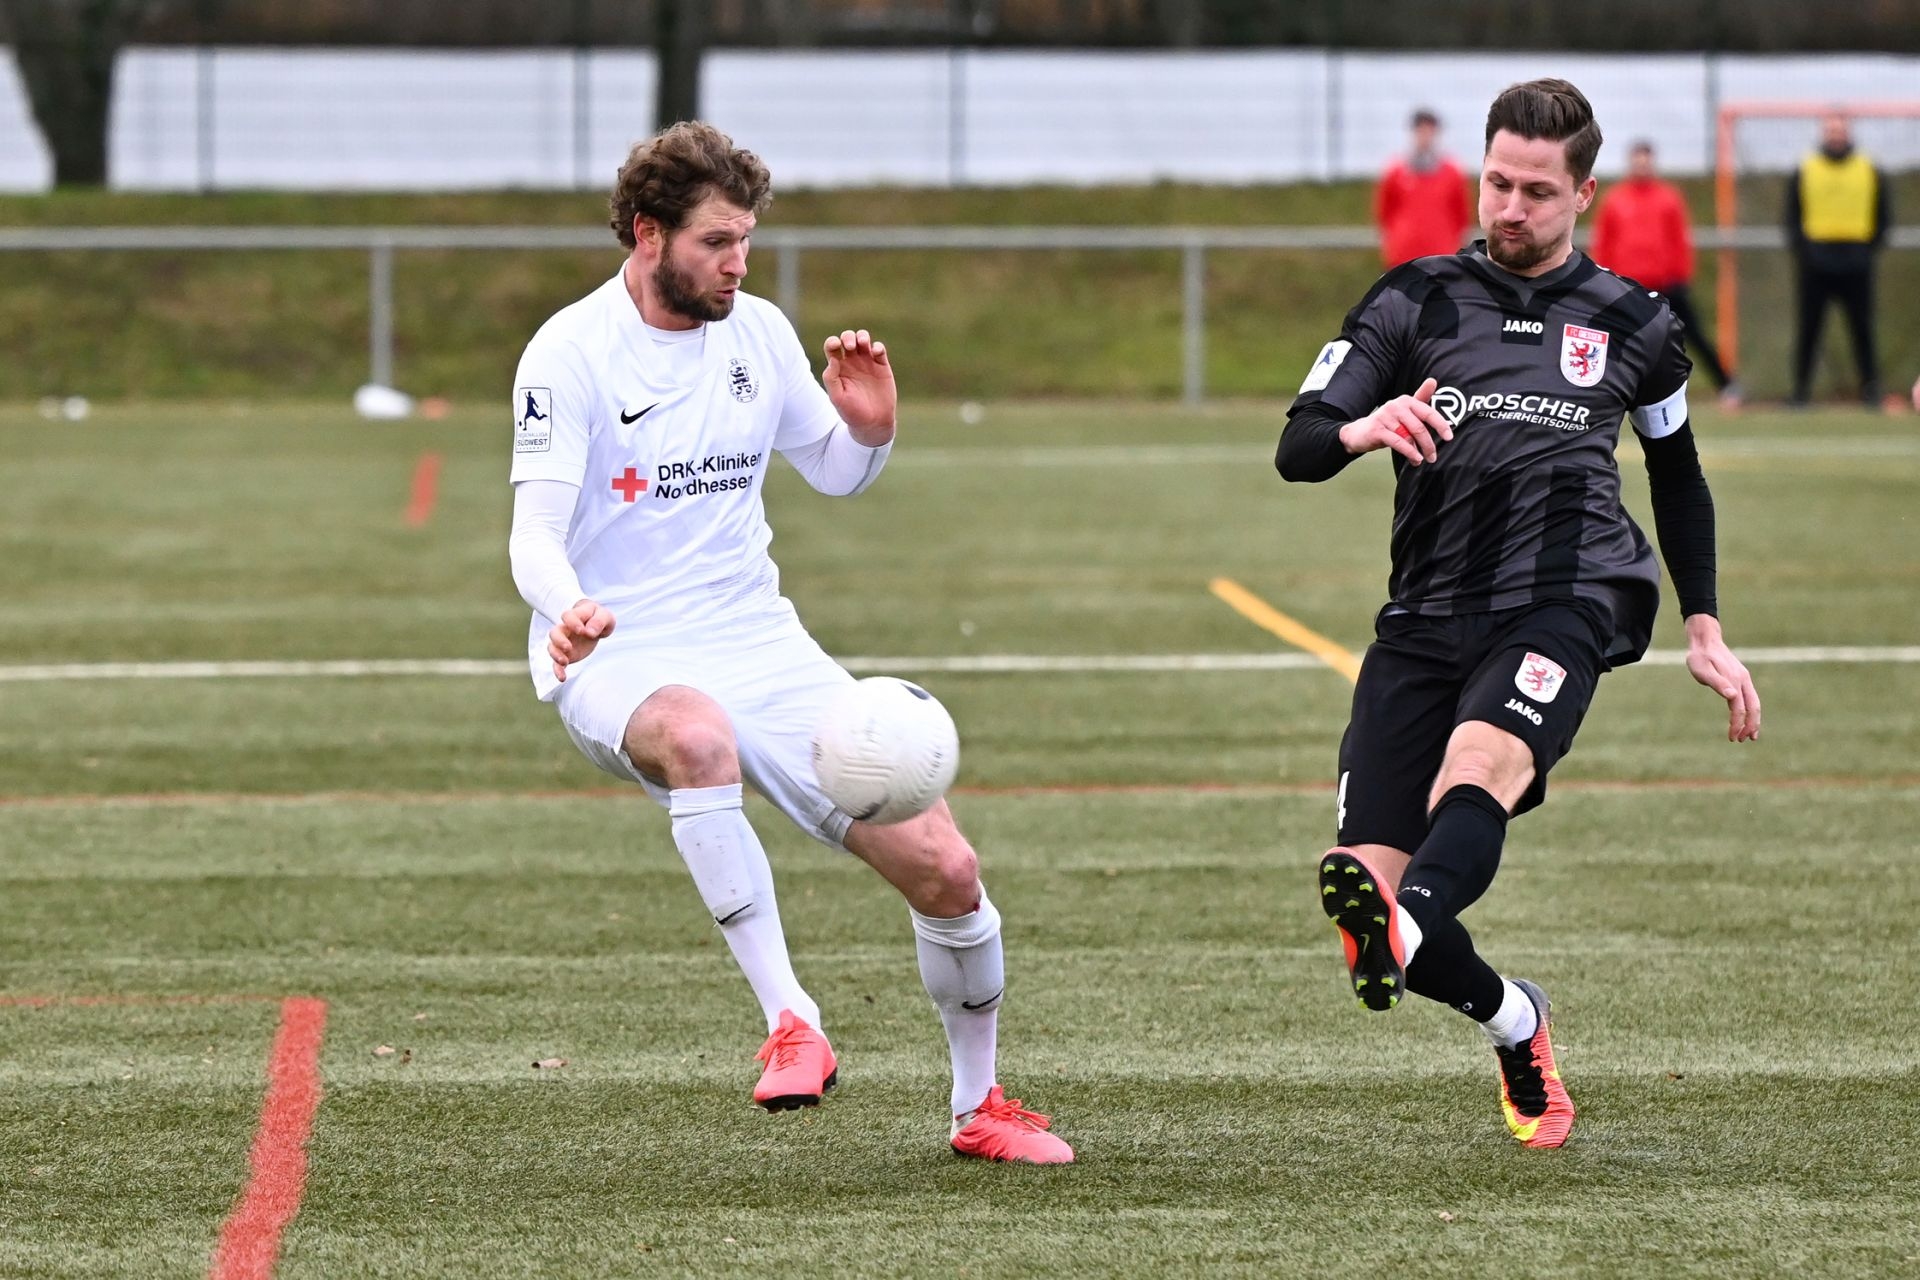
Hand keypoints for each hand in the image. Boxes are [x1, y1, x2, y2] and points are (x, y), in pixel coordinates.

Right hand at [548, 598, 613, 682]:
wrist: (595, 625)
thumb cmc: (599, 618)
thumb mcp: (605, 616)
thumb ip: (598, 621)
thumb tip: (589, 632)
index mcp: (575, 616)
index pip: (568, 616)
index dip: (572, 623)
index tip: (582, 631)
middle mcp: (566, 629)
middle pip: (554, 632)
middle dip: (559, 640)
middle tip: (568, 647)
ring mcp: (563, 642)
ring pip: (552, 647)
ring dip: (555, 655)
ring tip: (564, 662)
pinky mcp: (566, 654)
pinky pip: (557, 663)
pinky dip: (558, 670)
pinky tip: (562, 678)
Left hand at [822, 329, 895, 444]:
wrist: (873, 423)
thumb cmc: (852, 413)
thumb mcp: (837, 398)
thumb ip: (831, 379)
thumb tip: (833, 359)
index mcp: (838, 368)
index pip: (832, 347)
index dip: (832, 342)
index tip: (836, 346)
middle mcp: (852, 363)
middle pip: (847, 338)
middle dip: (848, 337)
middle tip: (850, 346)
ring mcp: (867, 363)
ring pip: (863, 339)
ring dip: (862, 336)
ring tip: (863, 344)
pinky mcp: (882, 366)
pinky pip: (879, 349)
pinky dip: (877, 346)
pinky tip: (875, 352)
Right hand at [1337, 376, 1453, 464]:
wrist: (1359, 432)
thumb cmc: (1387, 422)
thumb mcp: (1405, 410)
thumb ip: (1421, 398)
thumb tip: (1433, 381)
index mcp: (1406, 400)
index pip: (1428, 412)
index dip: (1441, 425)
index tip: (1449, 437)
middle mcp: (1396, 406)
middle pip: (1419, 427)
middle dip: (1429, 444)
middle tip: (1433, 456)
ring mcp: (1385, 417)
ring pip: (1408, 436)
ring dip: (1418, 451)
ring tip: (1421, 460)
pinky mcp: (1377, 429)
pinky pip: (1397, 442)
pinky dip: (1408, 452)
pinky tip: (1414, 459)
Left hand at [1683, 614, 1760, 741]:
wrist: (1705, 640)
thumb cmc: (1700, 657)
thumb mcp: (1702, 670)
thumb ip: (1717, 683)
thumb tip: (1732, 696)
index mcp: (1734, 680)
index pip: (1739, 708)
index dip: (1737, 724)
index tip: (1732, 737)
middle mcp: (1743, 680)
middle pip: (1754, 707)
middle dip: (1750, 726)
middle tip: (1742, 740)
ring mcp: (1743, 679)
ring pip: (1754, 703)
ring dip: (1753, 720)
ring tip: (1748, 735)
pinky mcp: (1741, 678)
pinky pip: (1749, 697)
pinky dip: (1750, 710)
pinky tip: (1745, 717)